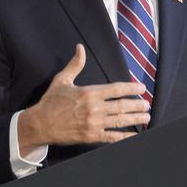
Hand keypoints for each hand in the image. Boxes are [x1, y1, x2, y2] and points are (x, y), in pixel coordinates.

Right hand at [18, 44, 150, 152]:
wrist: (40, 124)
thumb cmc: (50, 102)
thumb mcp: (62, 79)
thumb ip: (75, 64)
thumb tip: (80, 48)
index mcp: (89, 93)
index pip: (116, 89)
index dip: (132, 88)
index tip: (142, 88)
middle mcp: (94, 108)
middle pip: (122, 105)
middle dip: (137, 105)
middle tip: (146, 105)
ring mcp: (94, 123)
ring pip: (120, 121)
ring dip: (135, 119)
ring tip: (146, 117)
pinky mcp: (92, 136)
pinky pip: (112, 137)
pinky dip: (125, 137)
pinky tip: (135, 136)